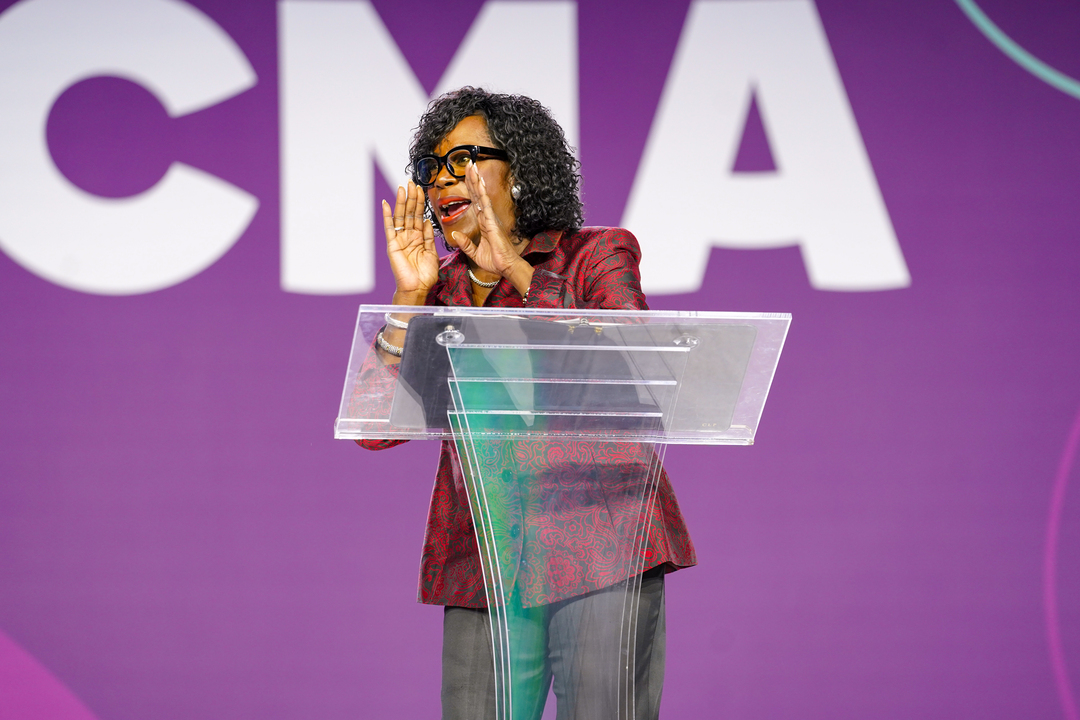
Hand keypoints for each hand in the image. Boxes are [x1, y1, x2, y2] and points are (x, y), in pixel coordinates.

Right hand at [382, 181, 437, 299]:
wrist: (418, 288)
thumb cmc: (425, 274)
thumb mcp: (431, 252)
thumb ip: (428, 236)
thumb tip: (427, 221)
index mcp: (418, 238)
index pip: (418, 216)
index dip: (420, 203)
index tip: (421, 190)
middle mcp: (407, 236)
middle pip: (409, 213)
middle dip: (411, 198)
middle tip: (412, 183)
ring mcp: (399, 239)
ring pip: (400, 217)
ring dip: (401, 202)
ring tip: (402, 188)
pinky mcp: (392, 245)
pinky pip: (389, 228)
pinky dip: (387, 216)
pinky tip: (386, 204)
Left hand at [447, 164, 530, 286]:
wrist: (506, 267)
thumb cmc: (495, 261)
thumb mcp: (474, 253)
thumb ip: (465, 243)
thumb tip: (455, 234)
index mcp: (484, 223)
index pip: (475, 201)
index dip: (470, 188)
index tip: (467, 176)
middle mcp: (488, 217)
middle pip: (478, 194)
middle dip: (473, 179)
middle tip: (468, 163)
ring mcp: (490, 218)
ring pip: (481, 195)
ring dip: (476, 180)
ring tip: (472, 166)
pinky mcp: (492, 221)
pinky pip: (485, 204)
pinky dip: (482, 192)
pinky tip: (479, 182)